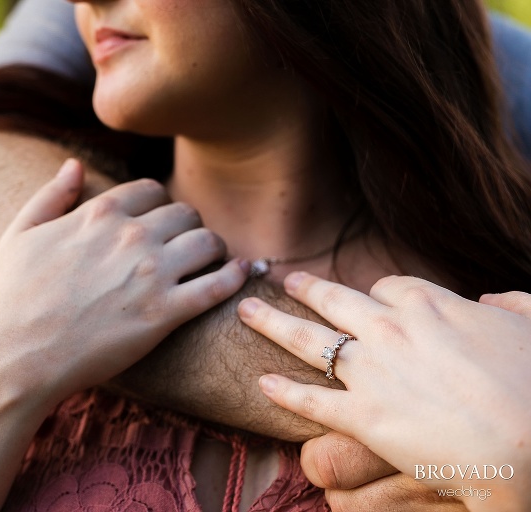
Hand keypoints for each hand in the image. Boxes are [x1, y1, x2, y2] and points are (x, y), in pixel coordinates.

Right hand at [0, 159, 248, 401]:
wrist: (19, 355)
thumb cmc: (13, 296)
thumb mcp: (20, 233)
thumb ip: (52, 195)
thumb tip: (74, 165)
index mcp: (101, 212)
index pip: (153, 190)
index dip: (158, 206)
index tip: (158, 225)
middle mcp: (132, 235)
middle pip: (186, 213)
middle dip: (186, 227)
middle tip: (184, 248)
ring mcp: (152, 274)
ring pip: (208, 242)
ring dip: (213, 250)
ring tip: (209, 262)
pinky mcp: (166, 313)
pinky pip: (218, 286)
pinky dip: (234, 277)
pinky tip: (240, 274)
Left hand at [238, 273, 530, 511]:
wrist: (530, 440)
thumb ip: (511, 304)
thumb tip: (494, 297)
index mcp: (430, 304)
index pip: (388, 287)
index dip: (377, 293)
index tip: (371, 298)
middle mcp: (390, 329)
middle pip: (333, 299)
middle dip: (305, 289)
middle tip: (285, 281)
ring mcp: (370, 371)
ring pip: (306, 339)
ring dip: (271, 323)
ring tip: (247, 311)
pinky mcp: (361, 416)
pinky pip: (309, 399)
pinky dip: (283, 392)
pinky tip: (261, 383)